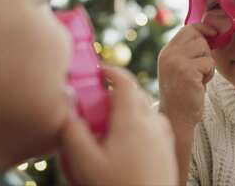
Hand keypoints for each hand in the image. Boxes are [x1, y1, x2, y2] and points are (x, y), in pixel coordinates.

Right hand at [60, 66, 177, 185]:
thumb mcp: (85, 163)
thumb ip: (73, 132)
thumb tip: (67, 109)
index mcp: (133, 120)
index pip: (125, 81)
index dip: (111, 71)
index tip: (98, 70)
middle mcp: (153, 122)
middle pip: (135, 93)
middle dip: (116, 91)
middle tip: (95, 102)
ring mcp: (163, 135)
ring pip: (144, 109)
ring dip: (127, 108)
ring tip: (108, 125)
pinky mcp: (168, 147)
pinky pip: (152, 124)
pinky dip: (138, 122)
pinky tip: (125, 142)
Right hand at [157, 24, 215, 126]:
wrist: (177, 118)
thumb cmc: (184, 93)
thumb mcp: (181, 67)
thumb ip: (189, 51)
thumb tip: (210, 31)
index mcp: (167, 52)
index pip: (188, 28)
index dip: (203, 29)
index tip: (213, 33)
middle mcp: (169, 55)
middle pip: (198, 35)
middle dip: (205, 50)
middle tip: (200, 68)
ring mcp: (176, 63)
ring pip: (204, 49)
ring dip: (207, 64)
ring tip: (199, 78)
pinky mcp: (187, 72)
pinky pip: (209, 63)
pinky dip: (209, 74)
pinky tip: (199, 85)